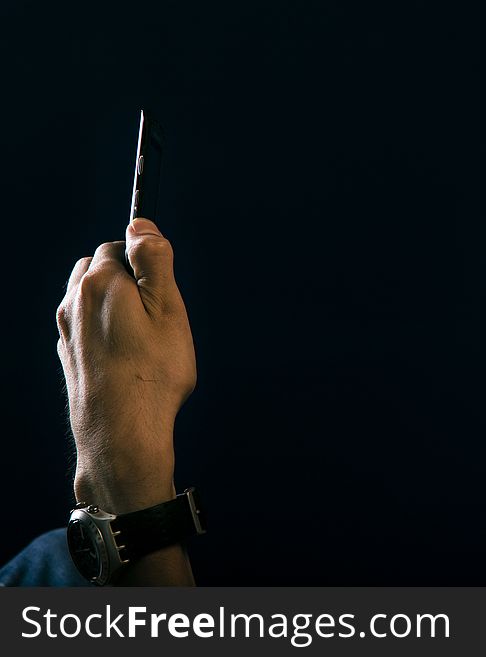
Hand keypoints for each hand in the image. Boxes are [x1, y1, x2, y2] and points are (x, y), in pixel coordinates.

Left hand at [56, 218, 195, 514]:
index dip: (147, 262)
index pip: (121, 245)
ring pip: (88, 297)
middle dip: (126, 278)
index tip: (166, 290)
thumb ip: (154, 260)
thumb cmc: (153, 371)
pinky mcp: (68, 356)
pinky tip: (127, 357)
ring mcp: (66, 330)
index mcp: (100, 281)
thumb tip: (140, 222)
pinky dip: (104, 330)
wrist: (122, 432)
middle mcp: (74, 300)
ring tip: (143, 336)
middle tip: (159, 313)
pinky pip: (85, 326)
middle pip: (99, 267)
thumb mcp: (169, 308)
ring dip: (112, 303)